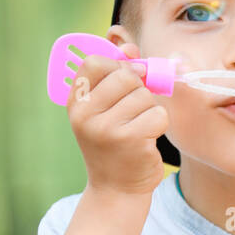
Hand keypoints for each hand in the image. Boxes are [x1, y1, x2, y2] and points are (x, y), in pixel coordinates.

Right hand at [68, 40, 169, 197]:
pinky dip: (158, 124)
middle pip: (126, 76)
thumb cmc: (114, 142)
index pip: (95, 62)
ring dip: (149, 110)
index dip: (118, 65)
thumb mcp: (106, 108)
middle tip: (132, 111)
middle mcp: (85, 114)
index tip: (126, 78)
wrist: (116, 188)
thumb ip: (117, 74)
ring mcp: (106, 127)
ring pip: (145, 95)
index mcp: (76, 102)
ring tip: (136, 129)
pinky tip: (145, 139)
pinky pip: (158, 114)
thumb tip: (131, 46)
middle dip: (138, 89)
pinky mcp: (130, 139)